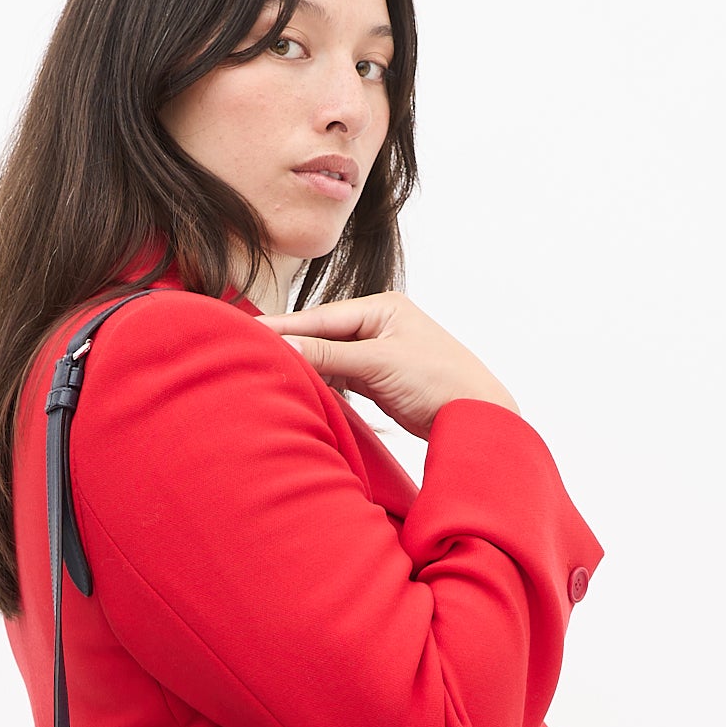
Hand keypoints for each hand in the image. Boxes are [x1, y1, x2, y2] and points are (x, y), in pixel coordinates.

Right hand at [258, 293, 517, 440]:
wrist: (478, 419)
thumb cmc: (440, 382)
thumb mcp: (379, 364)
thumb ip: (330, 356)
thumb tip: (284, 349)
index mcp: (382, 307)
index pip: (321, 317)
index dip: (284, 328)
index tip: (249, 333)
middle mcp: (379, 325)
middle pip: (321, 336)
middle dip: (289, 346)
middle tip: (247, 353)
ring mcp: (379, 354)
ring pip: (329, 359)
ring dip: (304, 369)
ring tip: (267, 375)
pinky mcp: (380, 381)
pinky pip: (340, 379)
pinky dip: (322, 385)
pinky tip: (301, 391)